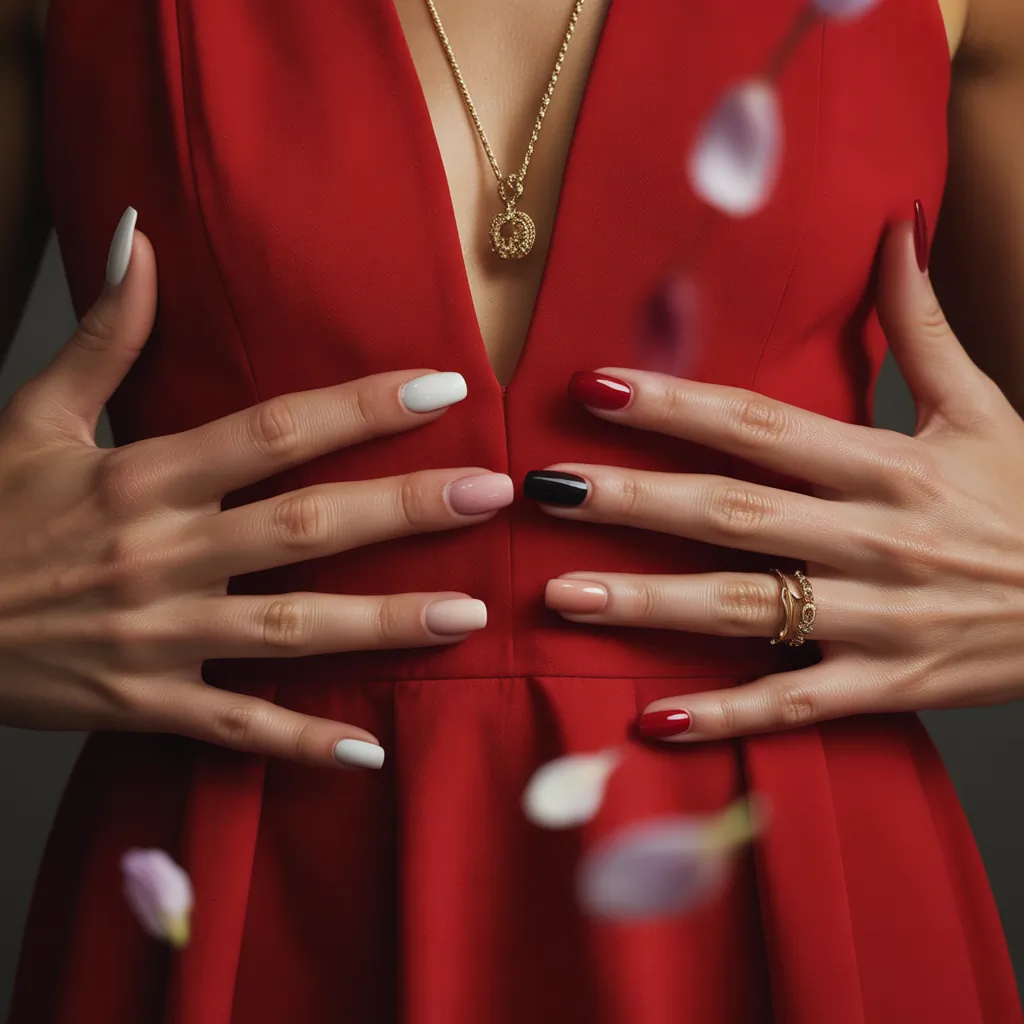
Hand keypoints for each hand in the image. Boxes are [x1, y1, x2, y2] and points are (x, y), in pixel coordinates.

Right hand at [0, 209, 511, 768]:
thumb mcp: (32, 414)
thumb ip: (102, 333)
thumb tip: (137, 237)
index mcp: (142, 476)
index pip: (274, 431)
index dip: (361, 407)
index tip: (441, 388)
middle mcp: (162, 553)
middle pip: (307, 526)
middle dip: (405, 509)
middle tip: (491, 497)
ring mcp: (157, 637)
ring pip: (292, 629)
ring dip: (384, 624)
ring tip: (469, 613)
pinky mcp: (144, 703)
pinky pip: (235, 727)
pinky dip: (299, 743)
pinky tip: (366, 751)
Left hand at [529, 218, 1023, 741]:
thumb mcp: (984, 406)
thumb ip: (922, 324)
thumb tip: (893, 229)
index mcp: (890, 466)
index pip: (761, 426)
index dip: (675, 405)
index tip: (594, 387)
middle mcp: (876, 539)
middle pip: (733, 513)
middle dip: (634, 500)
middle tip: (545, 491)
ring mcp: (880, 620)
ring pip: (747, 610)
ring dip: (651, 605)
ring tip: (563, 597)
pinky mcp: (890, 685)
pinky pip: (794, 704)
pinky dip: (727, 714)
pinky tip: (652, 719)